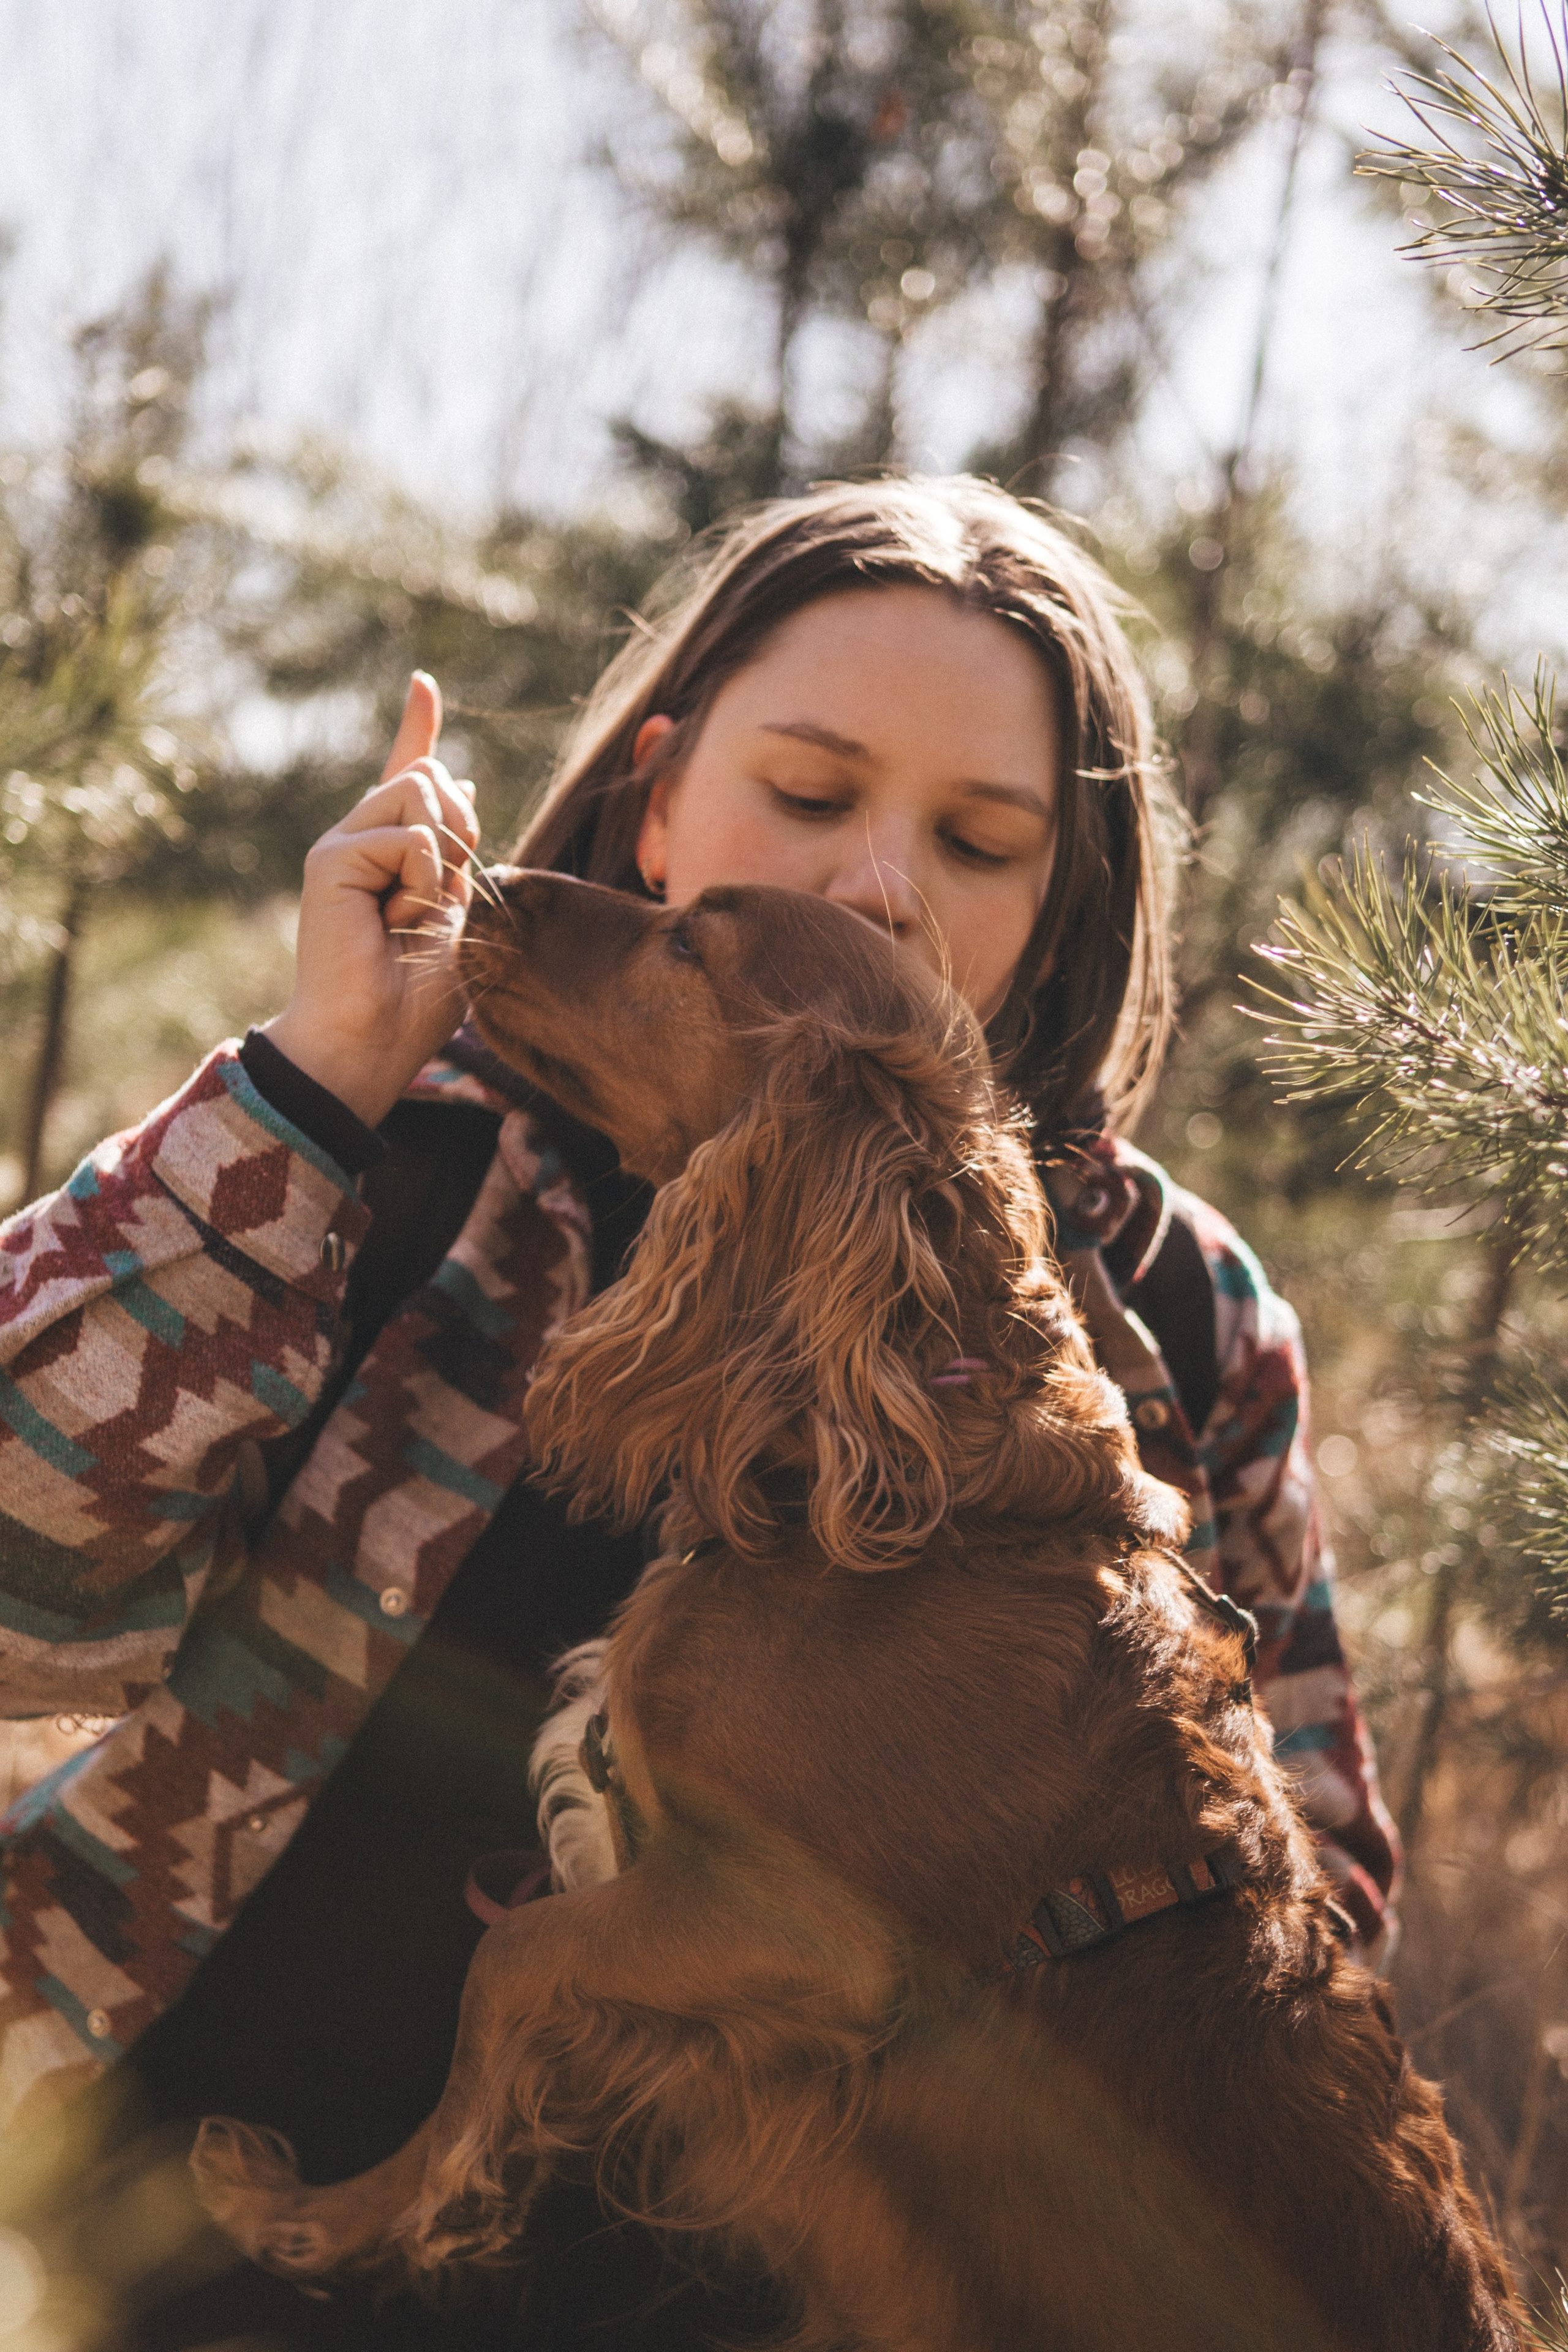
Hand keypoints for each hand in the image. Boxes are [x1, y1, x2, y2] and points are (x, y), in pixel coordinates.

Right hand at [262, 673, 479, 1127]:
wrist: (371, 1039)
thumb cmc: (415, 994)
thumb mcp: (454, 909)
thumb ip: (453, 848)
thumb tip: (460, 780)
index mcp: (391, 850)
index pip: (407, 772)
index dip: (418, 725)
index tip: (423, 682)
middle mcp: (361, 838)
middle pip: (432, 778)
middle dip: (461, 830)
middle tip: (438, 899)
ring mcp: (341, 845)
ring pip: (421, 792)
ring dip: (443, 856)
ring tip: (411, 913)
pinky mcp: (330, 859)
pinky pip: (409, 837)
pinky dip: (421, 881)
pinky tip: (392, 919)